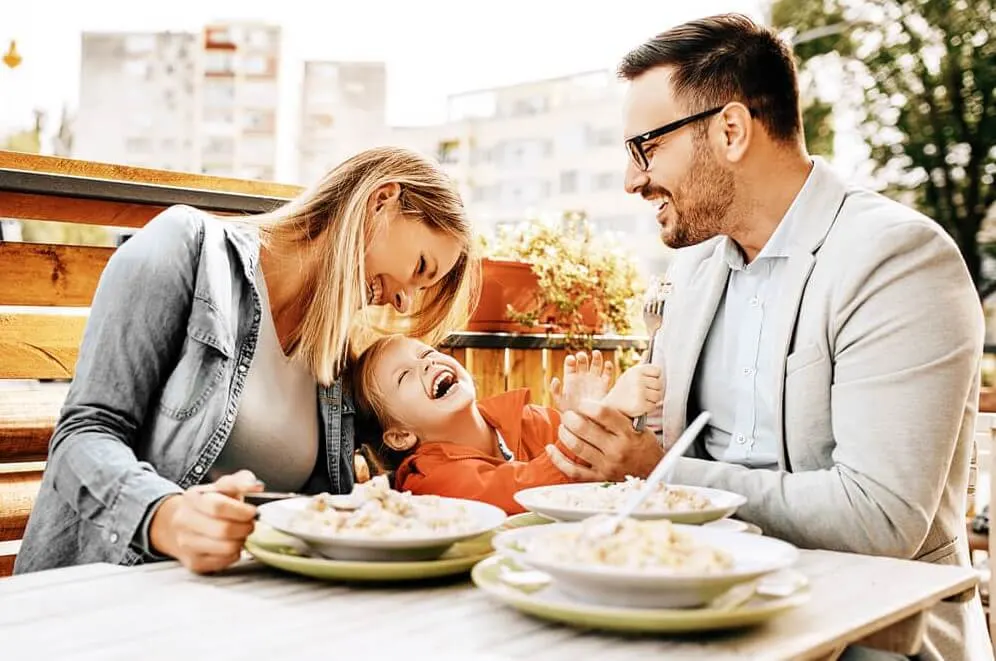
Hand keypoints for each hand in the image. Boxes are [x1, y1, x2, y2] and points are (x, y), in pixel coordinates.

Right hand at [149, 469, 262, 573]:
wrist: (178, 523)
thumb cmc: (207, 503)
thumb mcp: (222, 486)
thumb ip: (241, 481)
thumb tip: (257, 486)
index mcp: (193, 498)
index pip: (218, 506)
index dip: (241, 511)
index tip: (253, 512)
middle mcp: (185, 521)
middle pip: (223, 530)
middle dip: (245, 528)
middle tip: (250, 524)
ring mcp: (186, 544)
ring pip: (226, 548)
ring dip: (241, 541)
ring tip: (241, 533)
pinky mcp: (193, 562)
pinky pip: (224, 562)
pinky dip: (234, 554)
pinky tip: (230, 544)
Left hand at [546, 399, 663, 481]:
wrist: (654, 472)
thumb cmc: (642, 445)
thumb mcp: (637, 426)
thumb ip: (617, 416)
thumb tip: (592, 403)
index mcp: (627, 433)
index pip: (602, 413)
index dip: (587, 405)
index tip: (582, 403)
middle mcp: (616, 449)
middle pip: (584, 428)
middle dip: (570, 418)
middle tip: (567, 415)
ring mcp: (607, 465)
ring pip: (576, 447)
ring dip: (564, 434)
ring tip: (563, 427)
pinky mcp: (599, 478)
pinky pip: (573, 470)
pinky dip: (558, 459)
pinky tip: (551, 449)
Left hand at [549, 350, 614, 412]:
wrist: (585, 421)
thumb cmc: (570, 412)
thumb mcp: (560, 401)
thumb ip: (555, 390)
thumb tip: (554, 379)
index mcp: (571, 378)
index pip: (570, 364)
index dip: (570, 360)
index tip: (571, 359)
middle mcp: (582, 376)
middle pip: (583, 361)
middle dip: (582, 357)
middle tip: (581, 356)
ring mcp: (593, 380)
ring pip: (596, 364)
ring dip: (596, 358)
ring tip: (596, 353)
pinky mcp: (604, 385)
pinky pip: (607, 374)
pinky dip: (608, 368)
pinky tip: (607, 364)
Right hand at [603, 363, 662, 416]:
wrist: (611, 406)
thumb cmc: (623, 390)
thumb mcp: (629, 374)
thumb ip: (641, 364)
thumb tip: (648, 352)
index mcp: (636, 370)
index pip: (657, 371)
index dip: (653, 378)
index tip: (645, 382)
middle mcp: (638, 380)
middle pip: (659, 384)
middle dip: (653, 390)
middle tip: (642, 393)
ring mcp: (639, 393)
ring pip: (658, 396)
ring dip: (651, 400)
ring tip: (640, 399)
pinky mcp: (640, 405)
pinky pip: (653, 406)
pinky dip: (648, 408)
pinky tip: (639, 406)